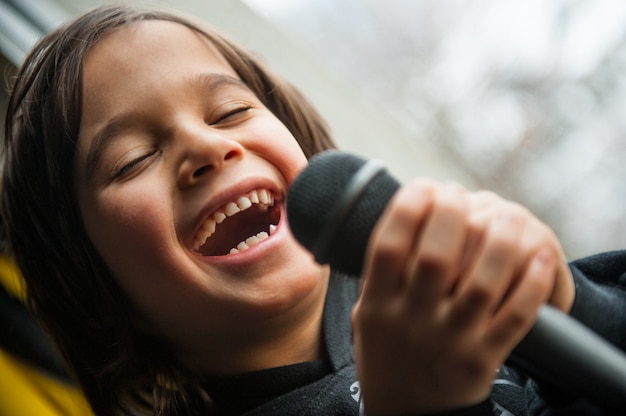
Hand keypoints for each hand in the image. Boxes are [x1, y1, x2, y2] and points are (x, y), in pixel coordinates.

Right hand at [351, 180, 573, 414]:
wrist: (407, 413)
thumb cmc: (387, 353)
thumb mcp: (366, 313)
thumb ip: (379, 271)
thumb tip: (406, 211)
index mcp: (377, 307)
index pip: (389, 247)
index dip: (407, 208)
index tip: (422, 186)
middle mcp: (413, 322)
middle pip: (437, 256)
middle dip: (452, 213)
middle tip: (458, 193)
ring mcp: (451, 340)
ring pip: (483, 282)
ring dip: (498, 240)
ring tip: (502, 214)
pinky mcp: (484, 358)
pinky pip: (516, 318)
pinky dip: (532, 285)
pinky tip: (538, 257)